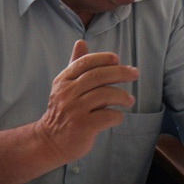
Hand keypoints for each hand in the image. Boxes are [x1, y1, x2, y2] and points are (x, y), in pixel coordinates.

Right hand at [34, 40, 138, 163]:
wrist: (49, 142)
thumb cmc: (63, 111)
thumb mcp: (65, 86)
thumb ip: (75, 66)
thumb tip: (81, 42)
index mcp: (64, 80)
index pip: (86, 62)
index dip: (103, 58)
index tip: (117, 59)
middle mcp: (67, 93)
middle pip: (99, 76)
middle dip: (121, 72)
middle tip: (135, 74)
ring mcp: (74, 110)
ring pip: (106, 94)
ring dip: (123, 96)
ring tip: (130, 100)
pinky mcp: (82, 127)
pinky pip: (108, 115)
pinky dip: (117, 115)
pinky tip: (118, 117)